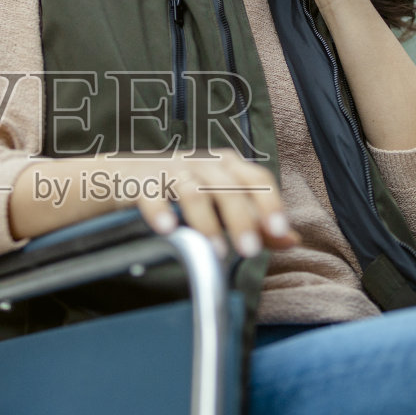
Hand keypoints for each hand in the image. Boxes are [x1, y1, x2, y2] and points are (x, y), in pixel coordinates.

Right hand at [134, 150, 298, 258]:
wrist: (123, 176)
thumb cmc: (180, 190)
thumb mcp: (219, 203)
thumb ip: (255, 223)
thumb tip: (292, 241)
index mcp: (226, 165)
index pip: (256, 178)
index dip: (270, 202)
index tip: (279, 230)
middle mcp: (202, 163)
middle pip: (229, 187)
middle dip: (241, 219)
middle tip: (249, 250)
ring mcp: (172, 171)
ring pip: (195, 192)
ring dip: (207, 222)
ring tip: (216, 250)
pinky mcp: (143, 182)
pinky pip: (153, 195)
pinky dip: (160, 211)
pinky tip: (167, 230)